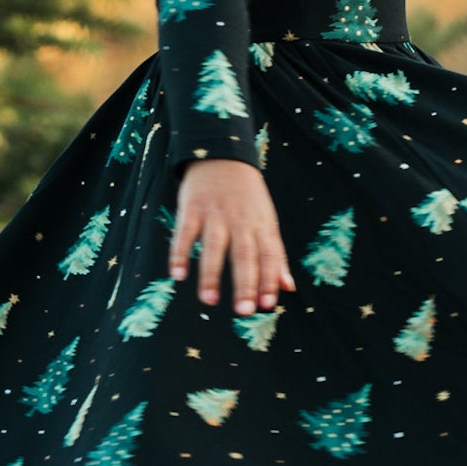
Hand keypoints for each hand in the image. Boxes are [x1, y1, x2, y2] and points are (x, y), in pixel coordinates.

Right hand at [172, 156, 294, 313]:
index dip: (269, 280)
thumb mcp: (267, 221)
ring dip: (211, 275)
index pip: (269, 255)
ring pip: (214, 246)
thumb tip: (288, 288)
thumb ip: (276, 256)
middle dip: (245, 283)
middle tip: (244, 311)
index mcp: (261, 225)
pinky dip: (180, 253)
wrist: (222, 155)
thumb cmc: (248, 197)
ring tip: (209, 301)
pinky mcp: (191, 208)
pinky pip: (184, 233)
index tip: (268, 304)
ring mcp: (215, 214)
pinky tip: (178, 275)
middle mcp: (240, 220)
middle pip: (244, 254)